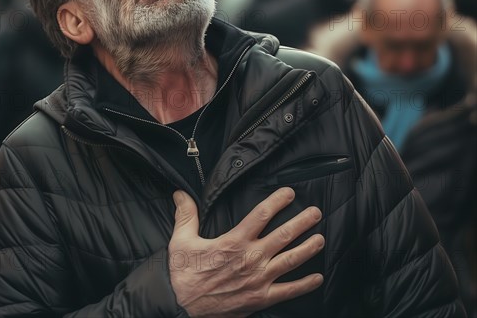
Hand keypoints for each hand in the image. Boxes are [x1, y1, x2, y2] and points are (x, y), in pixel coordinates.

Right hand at [169, 187, 323, 317]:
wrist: (181, 306)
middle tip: (316, 212)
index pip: (261, 214)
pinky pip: (288, 291)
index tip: (290, 193)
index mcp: (234, 241)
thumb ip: (186, 214)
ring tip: (320, 238)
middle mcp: (250, 257)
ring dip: (308, 248)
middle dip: (302, 222)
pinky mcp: (260, 299)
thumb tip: (180, 193)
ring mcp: (258, 279)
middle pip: (283, 235)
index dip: (278, 201)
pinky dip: (305, 285)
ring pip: (290, 260)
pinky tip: (317, 277)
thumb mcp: (182, 239)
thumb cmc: (183, 273)